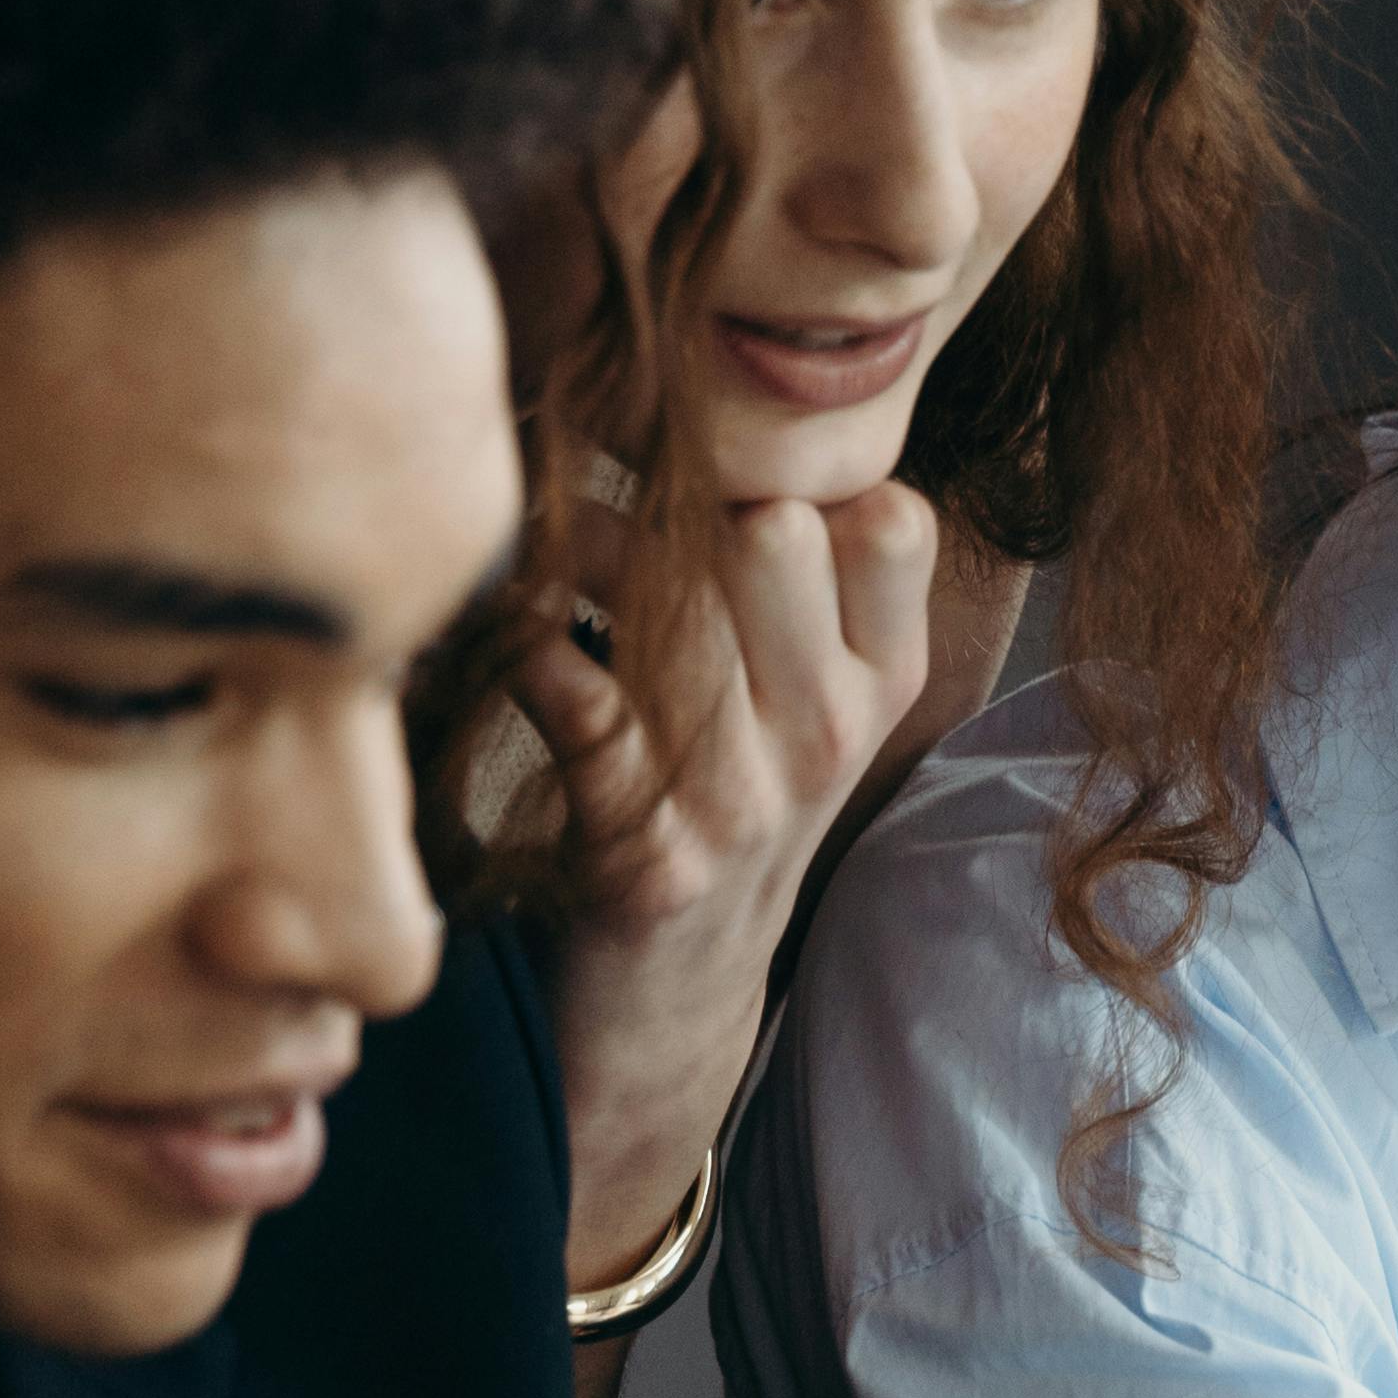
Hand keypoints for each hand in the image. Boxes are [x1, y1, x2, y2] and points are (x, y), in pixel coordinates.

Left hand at [521, 477, 939, 1293]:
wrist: (670, 995)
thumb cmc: (716, 795)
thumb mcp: (794, 692)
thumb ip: (782, 571)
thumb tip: (688, 403)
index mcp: (882, 678)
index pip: (891, 519)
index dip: (791, 467)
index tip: (705, 452)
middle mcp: (832, 732)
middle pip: (775, 535)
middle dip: (672, 488)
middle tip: (597, 474)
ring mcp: (747, 799)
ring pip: (674, 609)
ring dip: (578, 551)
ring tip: (534, 537)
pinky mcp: (650, 852)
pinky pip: (578, 704)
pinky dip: (524, 649)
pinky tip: (505, 635)